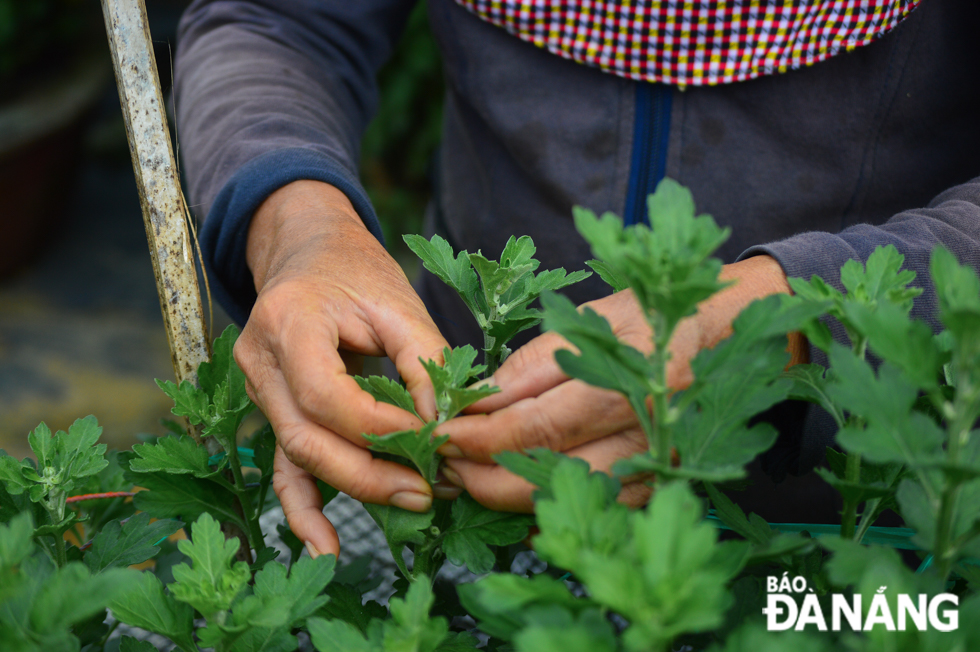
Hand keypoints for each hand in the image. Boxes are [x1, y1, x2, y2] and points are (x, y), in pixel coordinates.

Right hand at [236, 180, 449, 557]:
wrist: (308, 252)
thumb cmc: (356, 272)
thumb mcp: (398, 303)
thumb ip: (425, 361)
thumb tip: (449, 426)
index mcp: (288, 322)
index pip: (328, 396)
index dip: (383, 427)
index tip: (435, 440)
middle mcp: (260, 361)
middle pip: (308, 437)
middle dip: (373, 473)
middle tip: (431, 488)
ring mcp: (258, 391)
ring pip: (298, 457)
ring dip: (356, 488)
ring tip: (413, 504)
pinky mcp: (273, 411)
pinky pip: (283, 467)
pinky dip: (305, 509)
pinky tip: (327, 550)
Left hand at [436, 255, 806, 511]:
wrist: (725, 337)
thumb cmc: (655, 317)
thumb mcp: (594, 319)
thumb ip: (536, 362)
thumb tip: (480, 399)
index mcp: (635, 378)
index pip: (540, 423)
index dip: (482, 434)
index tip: (443, 431)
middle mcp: (651, 430)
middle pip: (552, 471)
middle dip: (486, 474)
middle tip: (445, 464)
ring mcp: (660, 463)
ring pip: (572, 498)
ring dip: (511, 495)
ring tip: (470, 478)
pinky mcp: (661, 482)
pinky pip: (597, 507)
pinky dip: (551, 504)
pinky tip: (516, 493)